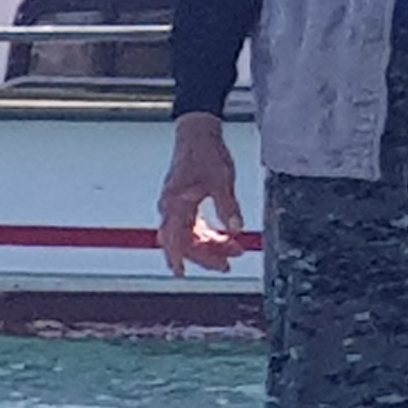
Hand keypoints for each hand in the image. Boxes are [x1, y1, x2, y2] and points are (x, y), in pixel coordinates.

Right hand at [159, 112, 244, 272]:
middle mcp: (170, 208)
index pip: (175, 238)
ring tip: (232, 249)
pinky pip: (192, 226)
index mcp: (175, 204)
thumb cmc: (206, 152)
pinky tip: (222, 236)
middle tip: (227, 263)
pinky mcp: (182, 203)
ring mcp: (175, 206)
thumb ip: (228, 206)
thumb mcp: (221, 179)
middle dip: (205, 255)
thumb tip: (236, 229)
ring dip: (209, 245)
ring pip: (189, 235)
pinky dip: (206, 234)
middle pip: (184, 241)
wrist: (197, 133)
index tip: (182, 273)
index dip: (179, 258)